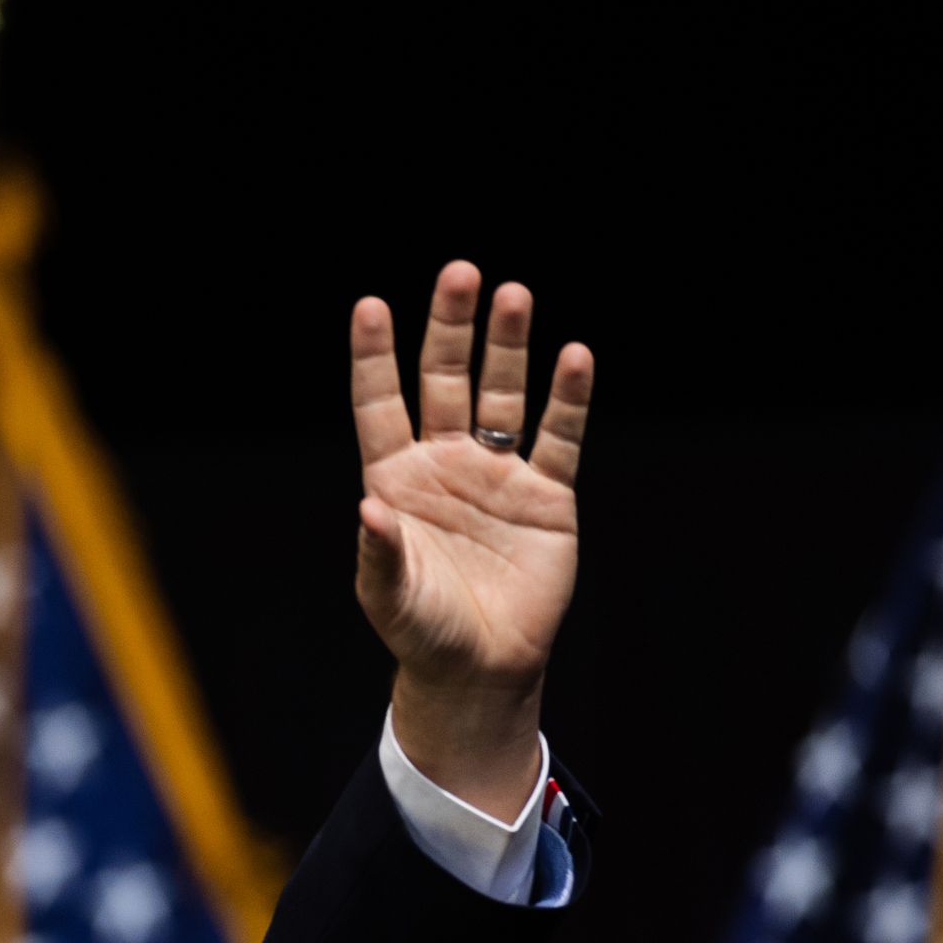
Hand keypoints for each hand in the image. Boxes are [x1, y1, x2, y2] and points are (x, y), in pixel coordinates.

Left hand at [349, 261, 592, 819]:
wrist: (482, 669)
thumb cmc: (423, 632)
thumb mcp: (389, 596)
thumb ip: (378, 551)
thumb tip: (367, 507)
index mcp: (397, 478)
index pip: (381, 403)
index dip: (375, 356)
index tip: (370, 305)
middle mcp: (446, 464)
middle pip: (447, 379)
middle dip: (452, 327)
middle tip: (462, 272)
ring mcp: (498, 475)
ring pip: (503, 395)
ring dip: (508, 346)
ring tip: (514, 294)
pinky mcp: (548, 496)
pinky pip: (560, 437)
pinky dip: (569, 398)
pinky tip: (574, 356)